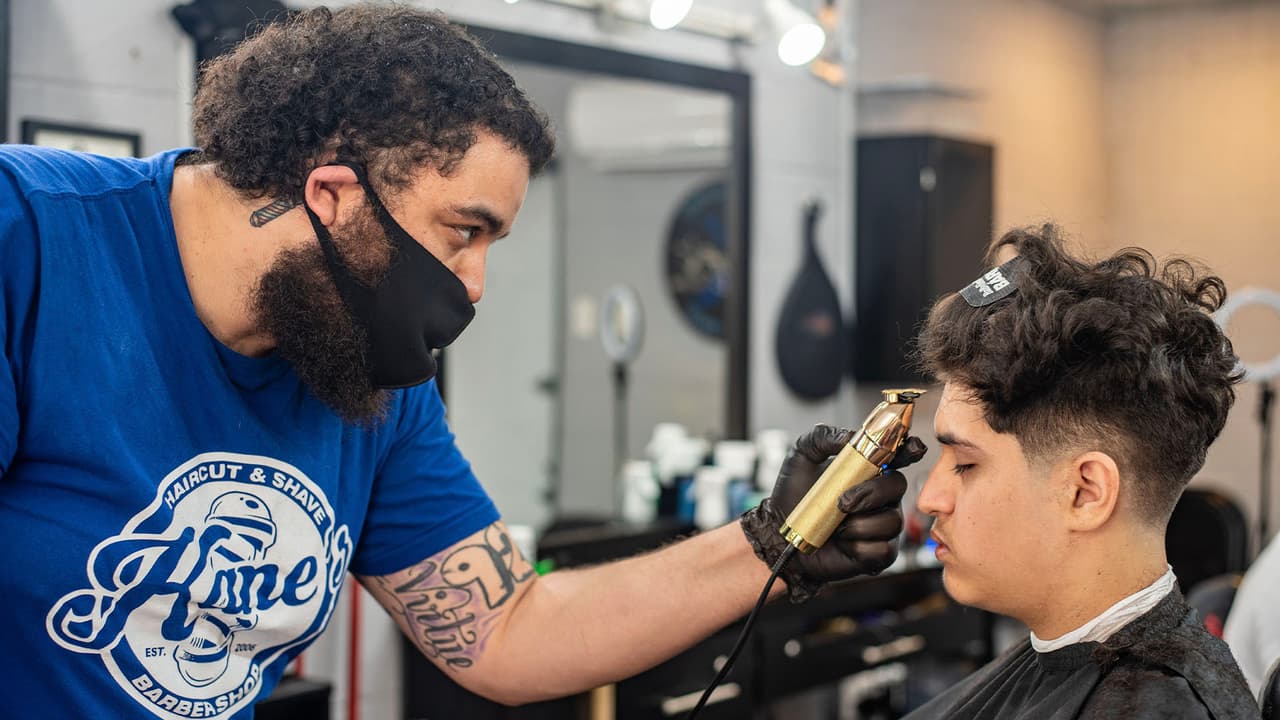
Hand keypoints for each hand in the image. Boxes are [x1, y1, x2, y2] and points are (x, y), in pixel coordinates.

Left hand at [741, 425, 926, 602]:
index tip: (912, 447)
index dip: (909, 450)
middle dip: (872, 493)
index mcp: (869, 471)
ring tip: (836, 526)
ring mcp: (883, 525)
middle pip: (898, 486)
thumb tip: (849, 436)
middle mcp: (881, 496)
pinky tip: (842, 543)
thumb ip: (823, 436)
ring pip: (891, 521)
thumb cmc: (794, 496)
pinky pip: (882, 548)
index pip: (899, 456)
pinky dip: (858, 546)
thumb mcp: (801, 457)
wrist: (782, 535)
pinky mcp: (879, 554)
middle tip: (843, 502)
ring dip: (859, 524)